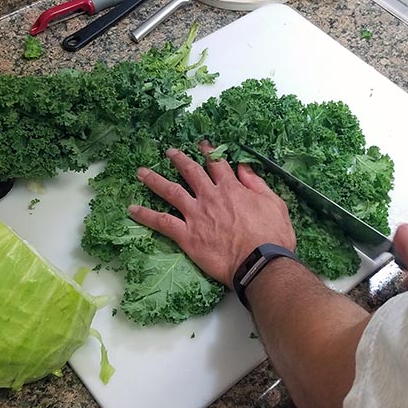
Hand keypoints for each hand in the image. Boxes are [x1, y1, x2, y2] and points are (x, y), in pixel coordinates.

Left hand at [128, 142, 295, 287]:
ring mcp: (196, 215)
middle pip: (190, 172)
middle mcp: (210, 197)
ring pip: (170, 192)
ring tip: (142, 173)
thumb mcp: (274, 203)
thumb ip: (257, 183)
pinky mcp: (187, 236)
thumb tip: (244, 167)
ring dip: (155, 180)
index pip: (217, 164)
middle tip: (169, 152)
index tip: (202, 144)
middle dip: (179, 159)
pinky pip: (162, 222)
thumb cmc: (272, 236)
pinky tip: (132, 209)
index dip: (209, 152)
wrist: (260, 263)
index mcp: (231, 189)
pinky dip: (146, 215)